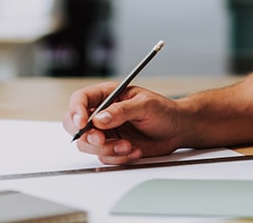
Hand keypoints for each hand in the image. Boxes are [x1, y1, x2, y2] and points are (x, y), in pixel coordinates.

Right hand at [63, 82, 183, 164]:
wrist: (177, 130)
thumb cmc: (164, 111)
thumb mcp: (145, 105)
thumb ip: (121, 111)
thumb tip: (100, 119)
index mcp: (108, 95)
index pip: (80, 99)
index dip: (76, 111)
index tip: (83, 123)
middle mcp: (103, 113)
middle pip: (75, 124)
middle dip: (87, 135)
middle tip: (102, 140)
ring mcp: (106, 132)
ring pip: (88, 144)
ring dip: (107, 149)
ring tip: (129, 146)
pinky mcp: (112, 147)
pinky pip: (104, 156)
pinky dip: (118, 157)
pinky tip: (135, 150)